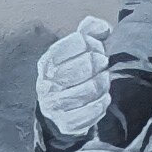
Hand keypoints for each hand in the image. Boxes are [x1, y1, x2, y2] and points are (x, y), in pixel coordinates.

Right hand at [34, 16, 115, 139]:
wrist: (59, 111)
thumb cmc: (73, 74)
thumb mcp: (78, 50)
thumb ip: (90, 32)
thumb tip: (102, 28)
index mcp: (49, 61)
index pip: (79, 42)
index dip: (94, 43)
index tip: (97, 49)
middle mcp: (47, 82)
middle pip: (86, 64)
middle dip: (101, 63)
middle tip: (103, 65)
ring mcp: (55, 104)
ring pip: (90, 89)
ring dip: (103, 84)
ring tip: (104, 81)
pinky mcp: (65, 123)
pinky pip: (91, 112)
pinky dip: (101, 104)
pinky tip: (103, 99)